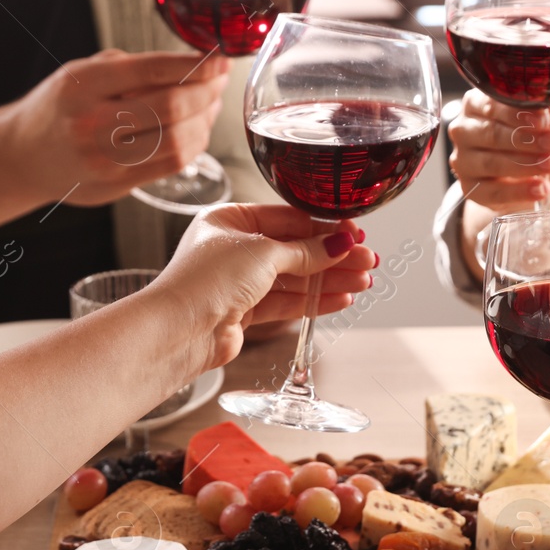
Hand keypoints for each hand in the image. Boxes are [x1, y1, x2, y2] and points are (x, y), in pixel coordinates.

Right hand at [0, 48, 229, 205]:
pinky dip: (193, 146)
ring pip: (177, 141)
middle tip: (219, 81)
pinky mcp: (115, 186)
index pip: (152, 70)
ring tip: (210, 105)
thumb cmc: (60, 107)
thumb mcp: (82, 73)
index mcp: (82, 83)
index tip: (220, 59)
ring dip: (205, 121)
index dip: (196, 65)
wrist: (22, 155)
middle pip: (171, 108)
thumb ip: (131, 67)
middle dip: (206, 92)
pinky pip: (170, 165)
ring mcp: (103, 159)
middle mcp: (91, 122)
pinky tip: (196, 130)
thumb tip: (193, 65)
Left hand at [148, 204, 376, 375]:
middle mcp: (233, 249)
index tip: (356, 236)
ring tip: (364, 283)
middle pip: (295, 250)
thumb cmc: (207, 281)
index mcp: (229, 220)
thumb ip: (306, 251)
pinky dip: (313, 301)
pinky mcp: (244, 312)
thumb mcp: (264, 254)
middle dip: (333, 258)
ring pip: (294, 278)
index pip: (289, 219)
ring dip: (329, 281)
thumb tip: (342, 244)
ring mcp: (238, 282)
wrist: (179, 330)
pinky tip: (341, 299)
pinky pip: (286, 302)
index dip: (325, 229)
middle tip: (369, 261)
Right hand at [447, 89, 549, 211]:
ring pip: (492, 163)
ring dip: (526, 164)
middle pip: (491, 133)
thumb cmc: (542, 143)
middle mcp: (464, 129)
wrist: (539, 179)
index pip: (494, 104)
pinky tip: (541, 189)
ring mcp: (463, 160)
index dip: (519, 113)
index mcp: (478, 103)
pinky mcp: (469, 188)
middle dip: (526, 139)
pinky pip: (493, 192)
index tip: (544, 120)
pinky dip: (520, 191)